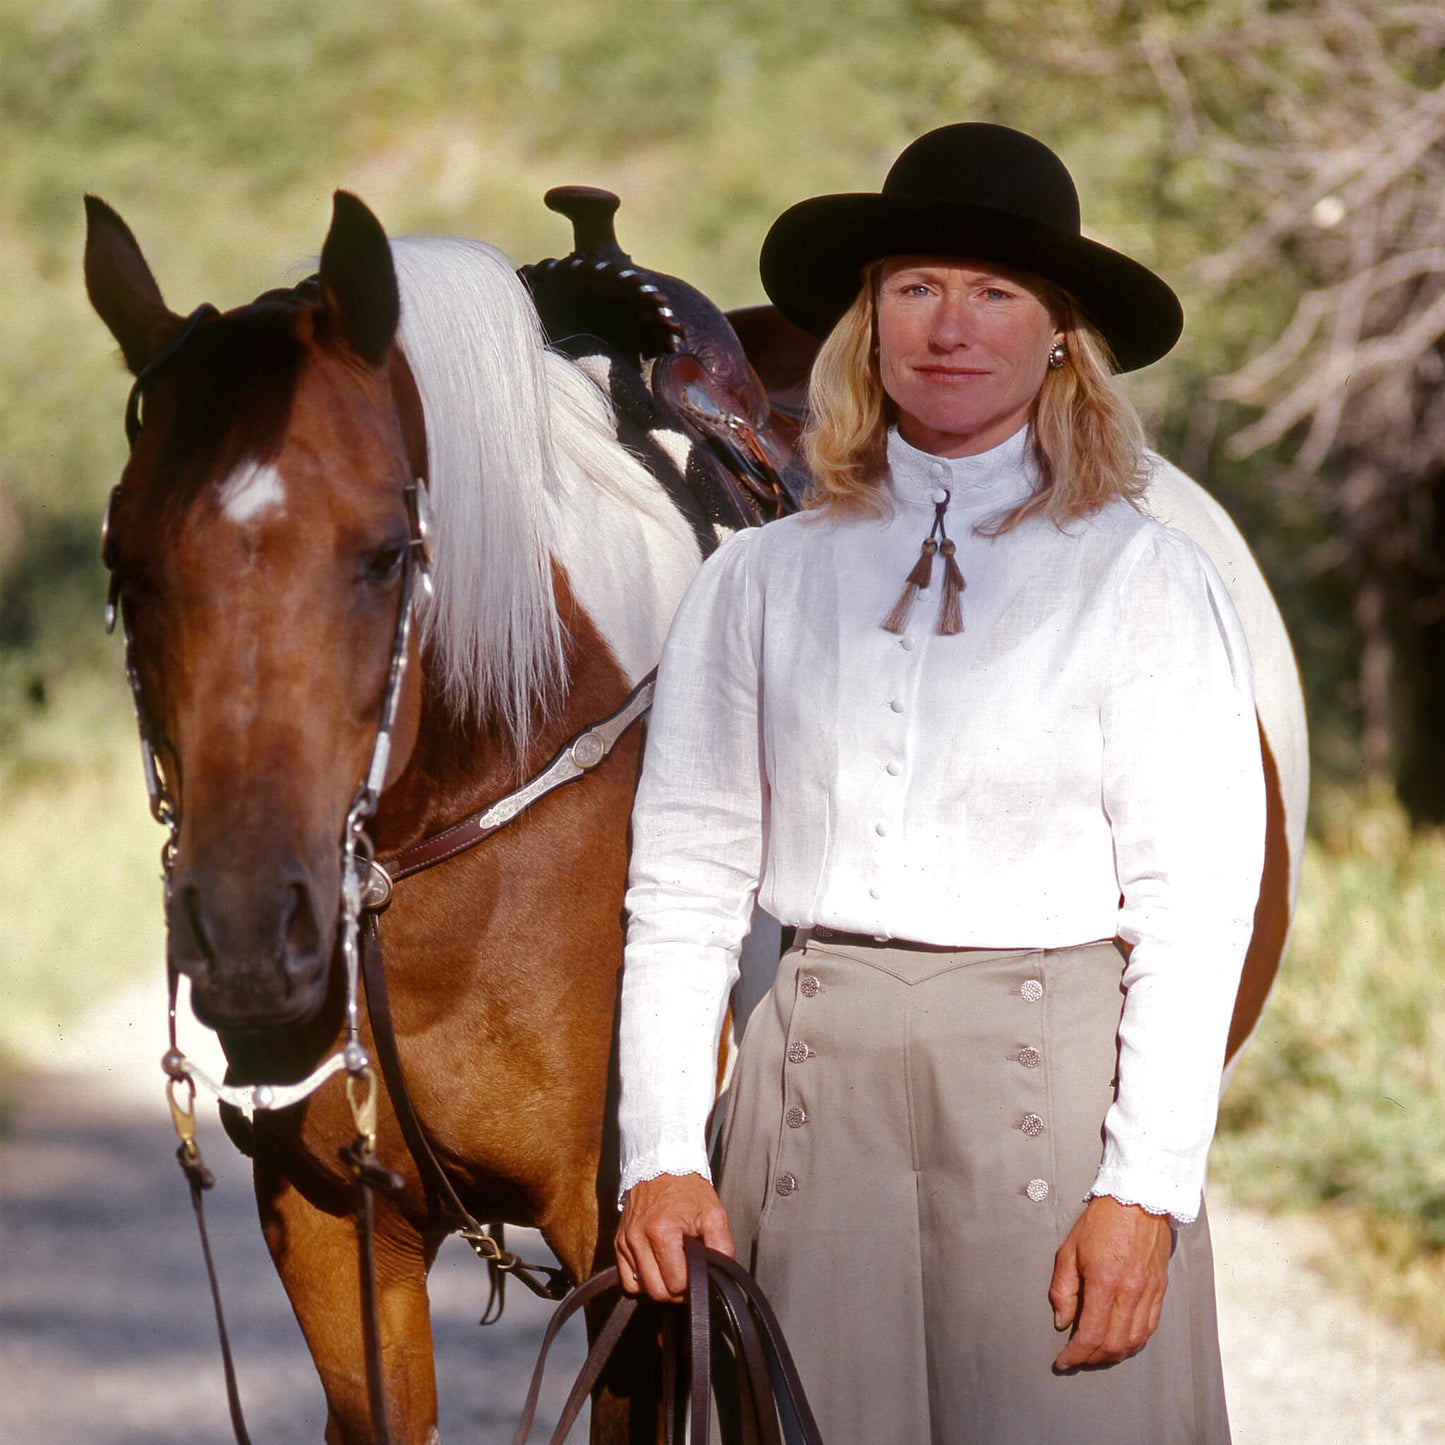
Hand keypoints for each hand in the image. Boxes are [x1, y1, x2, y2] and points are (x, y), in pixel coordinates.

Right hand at [615, 1172, 734, 1302]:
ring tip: (673, 1270)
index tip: (699, 1273)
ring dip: (659, 1286)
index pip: (676, 1283)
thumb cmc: (689, 1190)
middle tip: (688, 1278)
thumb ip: (722, 1246)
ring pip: (639, 1288)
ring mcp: (625, 1241)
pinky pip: (626, 1279)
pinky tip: (656, 1267)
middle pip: (657, 1291)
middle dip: (676, 1292)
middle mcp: (638, 1238)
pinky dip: (641, 1280)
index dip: (692, 1285)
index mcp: (661, 1232)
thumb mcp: (714, 1213)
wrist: (662, 1165)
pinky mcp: (618, 1242)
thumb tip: (719, 1274)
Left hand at [1049, 1195, 1171, 1369]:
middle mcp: (1131, 1293)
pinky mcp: (1160, 1291)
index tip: (1063, 1362)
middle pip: (1114, 1345)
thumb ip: (1063, 1289)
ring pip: (1134, 1341)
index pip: (1091, 1334)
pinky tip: (1121, 1342)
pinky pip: (1150, 1328)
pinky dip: (1134, 1342)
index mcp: (1105, 1282)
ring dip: (1114, 1355)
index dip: (1075, 1354)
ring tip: (1096, 1354)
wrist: (1137, 1200)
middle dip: (1093, 1358)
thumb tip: (1062, 1322)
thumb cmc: (1099, 1223)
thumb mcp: (1069, 1250)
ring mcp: (1149, 1293)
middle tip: (1077, 1358)